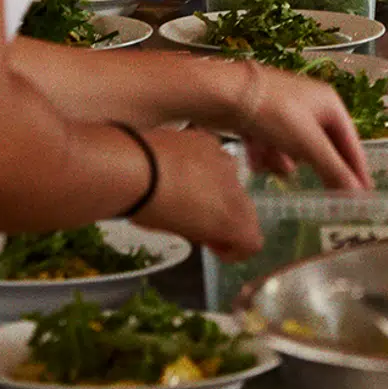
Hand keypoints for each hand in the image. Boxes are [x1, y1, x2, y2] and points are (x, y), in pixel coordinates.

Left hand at [133, 126, 262, 256]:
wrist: (134, 165)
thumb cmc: (152, 210)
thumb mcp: (181, 232)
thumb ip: (204, 232)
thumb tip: (208, 230)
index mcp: (231, 219)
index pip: (253, 242)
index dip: (235, 249)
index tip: (214, 246)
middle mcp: (236, 188)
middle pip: (246, 210)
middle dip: (228, 218)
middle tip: (199, 222)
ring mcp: (224, 160)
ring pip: (231, 180)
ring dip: (216, 190)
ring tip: (185, 190)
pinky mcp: (209, 140)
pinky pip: (214, 157)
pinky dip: (203, 165)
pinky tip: (178, 166)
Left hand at [224, 61, 370, 190]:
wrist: (224, 94)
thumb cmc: (274, 113)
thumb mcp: (307, 143)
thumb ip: (333, 169)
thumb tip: (359, 196)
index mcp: (329, 104)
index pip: (351, 143)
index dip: (357, 170)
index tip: (364, 195)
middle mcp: (310, 105)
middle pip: (320, 147)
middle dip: (313, 166)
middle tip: (321, 196)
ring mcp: (284, 111)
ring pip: (292, 149)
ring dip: (282, 161)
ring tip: (271, 164)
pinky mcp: (261, 118)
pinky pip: (271, 145)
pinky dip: (264, 154)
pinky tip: (254, 159)